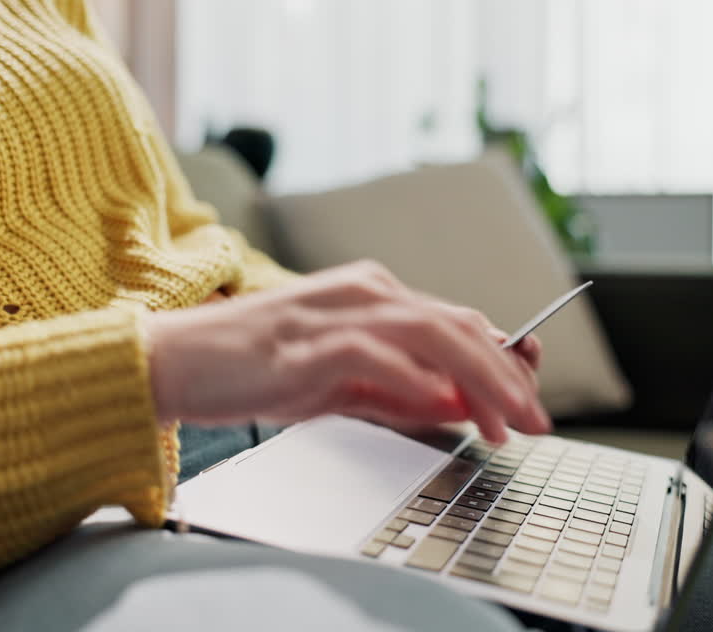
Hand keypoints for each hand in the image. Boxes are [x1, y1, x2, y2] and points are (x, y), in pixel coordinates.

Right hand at [144, 260, 551, 442]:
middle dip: (508, 375)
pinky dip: (417, 380)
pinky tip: (445, 405)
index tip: (528, 398)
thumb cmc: (252, 369)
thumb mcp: (341, 385)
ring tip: (509, 420)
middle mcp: (365, 292)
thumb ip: (400, 392)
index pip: (456, 322)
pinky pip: (378, 355)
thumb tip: (459, 407)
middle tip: (536, 419)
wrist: (176, 360)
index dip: (503, 359)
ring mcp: (338, 312)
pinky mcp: (311, 340)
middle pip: (459, 324)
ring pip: (434, 333)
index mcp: (373, 295)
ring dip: (480, 379)